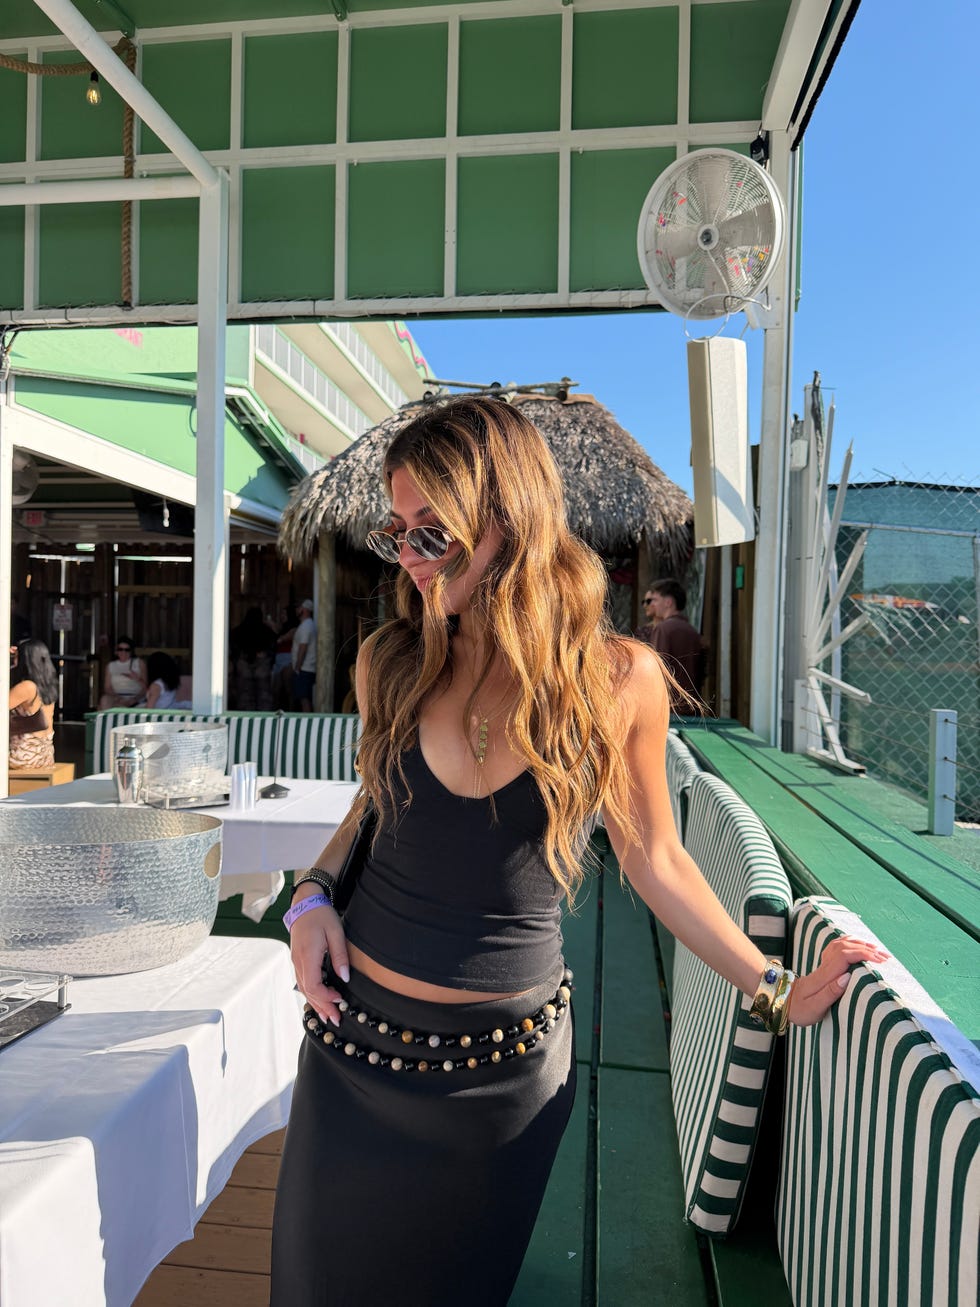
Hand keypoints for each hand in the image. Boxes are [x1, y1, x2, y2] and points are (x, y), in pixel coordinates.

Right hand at [289, 897, 350, 1026]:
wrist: (305, 903)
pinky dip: (311, 994)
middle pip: (308, 991)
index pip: (313, 985)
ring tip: (327, 1017)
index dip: (326, 997)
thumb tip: (345, 978)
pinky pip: (303, 982)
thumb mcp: (336, 932)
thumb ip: (340, 956)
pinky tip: (317, 1001)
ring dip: (315, 1003)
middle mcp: (298, 961)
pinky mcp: (297, 960)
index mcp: (308, 955)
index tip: (340, 1000)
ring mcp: (296, 961)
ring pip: (304, 988)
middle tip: (336, 1019)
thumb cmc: (321, 916)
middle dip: (322, 1007)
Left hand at [788, 934, 888, 1027]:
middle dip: (867, 949)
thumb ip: (830, 993)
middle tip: (886, 959)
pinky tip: (858, 945)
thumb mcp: (814, 1007)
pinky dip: (850, 943)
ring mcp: (823, 963)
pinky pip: (837, 947)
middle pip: (845, 947)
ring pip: (841, 944)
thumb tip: (847, 977)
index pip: (844, 955)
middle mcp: (824, 965)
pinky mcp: (823, 965)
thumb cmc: (799, 1009)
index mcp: (824, 976)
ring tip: (878, 951)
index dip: (862, 954)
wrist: (781, 1001)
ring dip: (860, 944)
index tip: (879, 961)